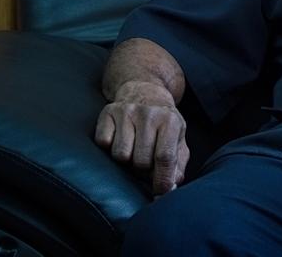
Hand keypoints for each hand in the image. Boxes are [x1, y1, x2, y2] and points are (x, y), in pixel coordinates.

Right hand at [94, 80, 189, 194]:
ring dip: (126, 159)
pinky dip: (109, 146)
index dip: (162, 180)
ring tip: (134, 148)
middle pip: (141, 161)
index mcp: (170, 121)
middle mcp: (148, 114)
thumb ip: (177, 165)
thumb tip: (170, 187)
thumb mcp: (178, 139)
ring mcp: (127, 111)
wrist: (145, 90)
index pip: (165, 157)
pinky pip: (103, 143)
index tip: (160, 192)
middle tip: (146, 159)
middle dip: (143, 169)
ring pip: (120, 155)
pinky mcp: (108, 111)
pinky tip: (120, 137)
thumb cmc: (163, 122)